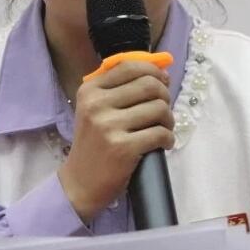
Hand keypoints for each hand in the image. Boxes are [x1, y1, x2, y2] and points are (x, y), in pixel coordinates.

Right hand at [58, 60, 173, 223]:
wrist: (80, 182)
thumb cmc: (93, 144)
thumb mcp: (94, 109)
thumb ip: (119, 88)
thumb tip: (161, 71)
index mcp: (90, 90)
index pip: (130, 67)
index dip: (154, 71)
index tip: (163, 81)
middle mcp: (97, 105)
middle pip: (149, 85)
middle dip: (165, 95)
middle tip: (163, 109)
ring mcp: (109, 126)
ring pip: (159, 108)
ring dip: (169, 119)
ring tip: (163, 129)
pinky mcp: (123, 148)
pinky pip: (161, 133)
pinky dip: (168, 138)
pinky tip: (163, 143)